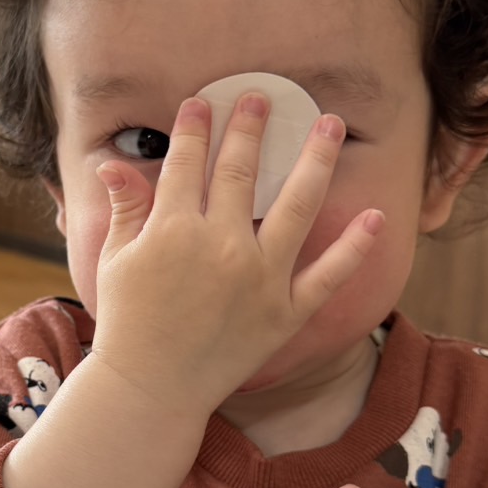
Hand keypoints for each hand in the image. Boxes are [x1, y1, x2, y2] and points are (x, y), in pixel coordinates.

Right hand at [91, 93, 382, 416]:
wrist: (152, 389)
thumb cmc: (129, 323)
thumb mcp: (116, 261)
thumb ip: (125, 209)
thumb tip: (111, 164)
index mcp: (174, 230)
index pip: (187, 163)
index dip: (195, 128)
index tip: (203, 103)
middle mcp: (222, 246)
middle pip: (240, 172)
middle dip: (250, 129)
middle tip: (263, 98)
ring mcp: (259, 278)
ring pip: (296, 206)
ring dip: (316, 160)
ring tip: (331, 124)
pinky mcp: (285, 312)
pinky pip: (328, 275)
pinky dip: (354, 247)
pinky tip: (376, 216)